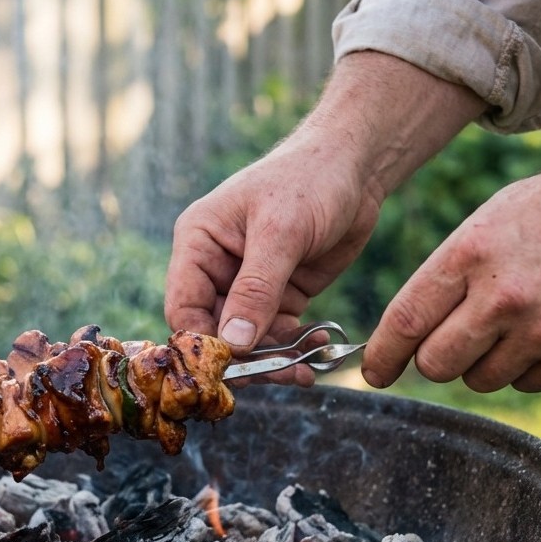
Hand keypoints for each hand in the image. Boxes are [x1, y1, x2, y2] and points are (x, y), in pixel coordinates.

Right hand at [165, 52, 485, 384]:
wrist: (357, 165)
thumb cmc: (310, 180)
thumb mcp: (283, 232)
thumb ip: (256, 289)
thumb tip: (232, 344)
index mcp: (198, 243)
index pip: (183, 307)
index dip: (201, 343)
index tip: (231, 370)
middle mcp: (215, 266)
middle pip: (213, 332)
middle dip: (243, 358)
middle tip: (278, 376)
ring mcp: (247, 283)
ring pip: (246, 340)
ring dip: (272, 359)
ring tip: (303, 371)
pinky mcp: (279, 293)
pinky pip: (276, 333)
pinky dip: (293, 348)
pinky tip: (316, 351)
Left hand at [362, 150, 540, 391]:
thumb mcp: (492, 220)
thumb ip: (449, 273)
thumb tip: (409, 329)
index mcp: (471, 254)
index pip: (406, 322)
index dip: (382, 356)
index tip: (374, 372)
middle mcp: (504, 297)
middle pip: (436, 365)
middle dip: (435, 359)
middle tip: (451, 341)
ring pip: (481, 381)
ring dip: (484, 363)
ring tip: (513, 322)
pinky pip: (528, 383)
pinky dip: (528, 367)